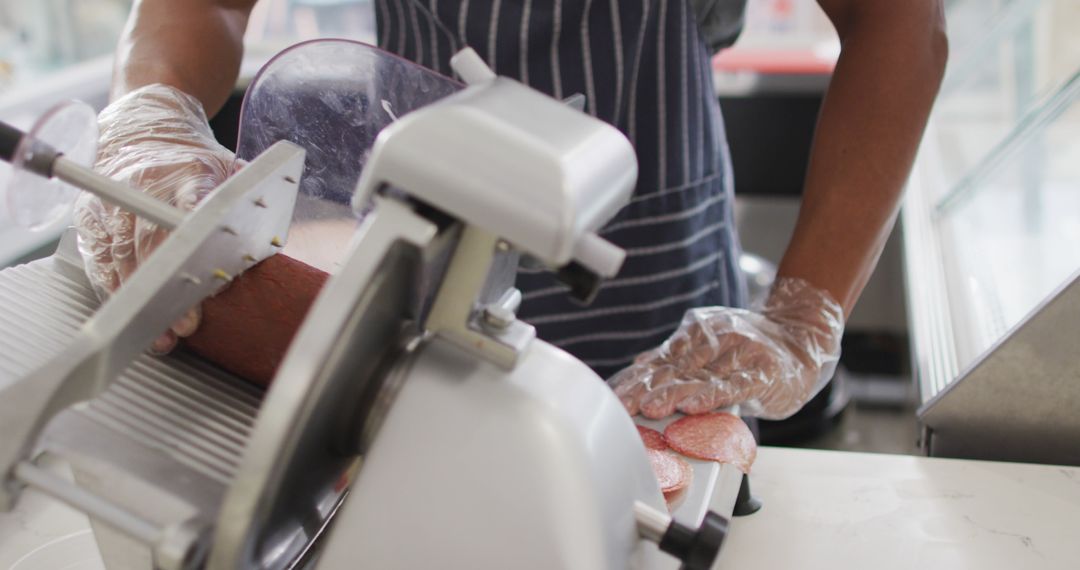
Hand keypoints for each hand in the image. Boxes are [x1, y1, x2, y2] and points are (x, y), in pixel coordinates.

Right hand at [73, 84, 235, 352]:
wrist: (142, 127)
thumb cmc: (190, 155)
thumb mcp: (226, 167)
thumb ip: (244, 200)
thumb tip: (269, 235)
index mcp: (184, 171)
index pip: (191, 211)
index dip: (197, 249)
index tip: (206, 282)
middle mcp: (141, 186)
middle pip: (152, 244)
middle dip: (169, 290)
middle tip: (187, 324)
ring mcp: (111, 203)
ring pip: (122, 258)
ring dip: (141, 301)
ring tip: (162, 334)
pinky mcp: (90, 218)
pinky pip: (101, 261)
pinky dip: (117, 290)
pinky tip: (132, 314)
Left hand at [608, 278, 843, 419]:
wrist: (803, 339)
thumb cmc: (755, 349)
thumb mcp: (711, 344)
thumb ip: (677, 357)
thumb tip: (638, 365)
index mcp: (697, 336)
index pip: (659, 360)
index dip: (634, 378)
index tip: (614, 395)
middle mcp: (714, 342)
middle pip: (673, 369)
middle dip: (645, 389)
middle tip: (623, 405)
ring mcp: (738, 356)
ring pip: (699, 377)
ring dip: (673, 394)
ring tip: (651, 407)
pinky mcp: (761, 374)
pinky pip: (732, 386)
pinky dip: (711, 396)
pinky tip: (693, 406)